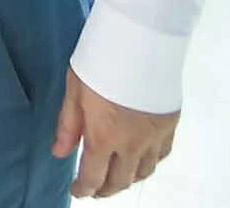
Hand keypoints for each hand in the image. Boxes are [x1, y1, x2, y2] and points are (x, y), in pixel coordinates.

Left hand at [53, 71, 177, 197]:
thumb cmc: (101, 60)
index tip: (77, 190)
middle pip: (120, 181)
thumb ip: (68, 126)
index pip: (93, 177)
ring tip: (115, 175)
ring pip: (144, 173)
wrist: (141, 39)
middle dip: (105, 189)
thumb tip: (59, 153)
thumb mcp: (74, 90)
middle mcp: (132, 143)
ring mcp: (154, 136)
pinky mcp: (170, 124)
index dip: (83, 189)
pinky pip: (162, 156)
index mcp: (104, 137)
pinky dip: (149, 163)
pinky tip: (140, 158)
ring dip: (128, 179)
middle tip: (94, 188)